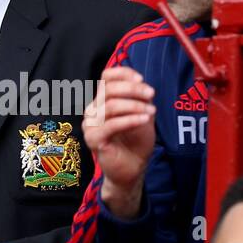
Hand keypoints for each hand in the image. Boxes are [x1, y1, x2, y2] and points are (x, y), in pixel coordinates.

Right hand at [83, 66, 154, 218]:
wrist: (133, 168)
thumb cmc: (136, 140)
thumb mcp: (142, 114)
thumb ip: (140, 98)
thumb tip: (141, 84)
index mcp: (102, 100)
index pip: (106, 77)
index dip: (123, 74)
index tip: (141, 79)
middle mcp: (93, 110)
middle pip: (109, 89)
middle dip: (133, 89)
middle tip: (151, 95)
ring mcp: (90, 125)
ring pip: (111, 105)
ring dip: (135, 106)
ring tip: (151, 112)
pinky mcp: (93, 139)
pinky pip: (112, 124)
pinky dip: (130, 120)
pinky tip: (144, 120)